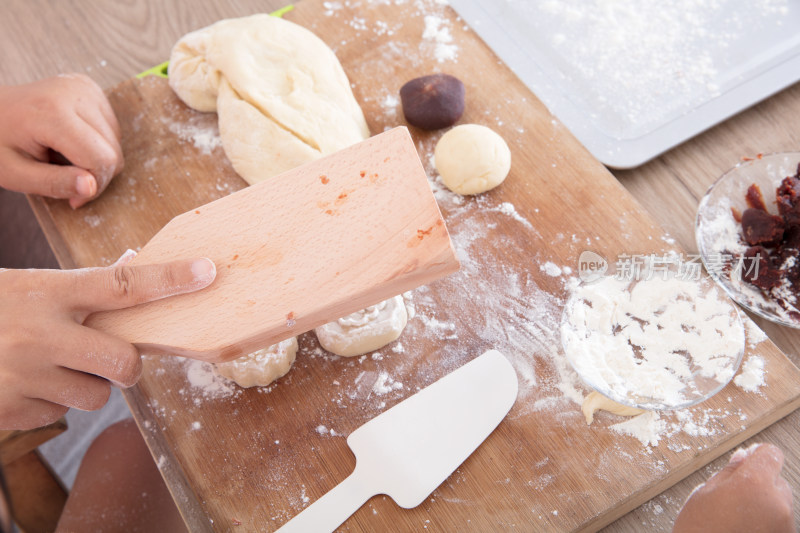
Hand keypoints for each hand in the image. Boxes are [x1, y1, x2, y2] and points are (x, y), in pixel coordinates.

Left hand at [0, 74, 122, 207]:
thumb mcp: (15, 174)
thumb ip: (53, 183)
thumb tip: (91, 187)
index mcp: (52, 113)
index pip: (101, 159)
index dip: (93, 185)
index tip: (72, 197)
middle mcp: (74, 93)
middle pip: (113, 151)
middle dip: (95, 173)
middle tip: (64, 177)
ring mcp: (85, 87)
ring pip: (116, 141)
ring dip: (96, 157)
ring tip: (63, 155)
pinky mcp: (91, 88)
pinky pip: (112, 128)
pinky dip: (98, 142)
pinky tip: (71, 140)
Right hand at [0, 256, 215, 429]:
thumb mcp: (28, 285)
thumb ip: (80, 286)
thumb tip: (135, 264)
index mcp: (48, 292)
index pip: (122, 285)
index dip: (170, 279)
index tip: (208, 272)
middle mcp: (39, 333)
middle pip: (124, 362)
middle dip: (124, 365)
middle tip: (106, 356)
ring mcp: (23, 375)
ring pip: (95, 396)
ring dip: (83, 386)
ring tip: (49, 366)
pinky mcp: (9, 408)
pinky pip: (58, 414)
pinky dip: (48, 402)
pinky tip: (21, 382)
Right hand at [673, 443, 794, 532]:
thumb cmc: (699, 532)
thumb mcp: (703, 495)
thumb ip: (728, 473)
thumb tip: (743, 458)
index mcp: (754, 484)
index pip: (770, 454)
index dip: (757, 454)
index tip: (749, 458)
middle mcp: (778, 504)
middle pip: (776, 481)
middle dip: (759, 484)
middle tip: (733, 497)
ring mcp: (785, 526)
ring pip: (779, 504)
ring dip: (763, 506)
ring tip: (736, 520)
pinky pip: (779, 523)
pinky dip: (766, 524)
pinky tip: (744, 530)